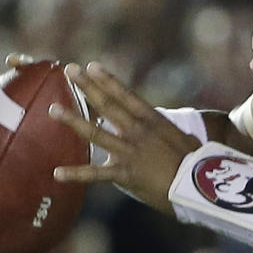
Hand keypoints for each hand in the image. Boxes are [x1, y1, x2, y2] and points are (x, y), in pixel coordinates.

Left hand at [49, 62, 200, 214]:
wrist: (199, 186)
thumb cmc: (197, 163)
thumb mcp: (182, 139)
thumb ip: (163, 133)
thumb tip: (157, 128)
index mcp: (154, 121)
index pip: (126, 95)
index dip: (108, 80)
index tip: (92, 66)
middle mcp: (139, 132)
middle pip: (108, 105)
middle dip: (87, 87)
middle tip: (70, 70)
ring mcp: (130, 152)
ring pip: (96, 134)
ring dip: (73, 120)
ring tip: (53, 109)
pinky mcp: (125, 174)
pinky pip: (96, 174)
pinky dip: (76, 174)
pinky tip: (57, 173)